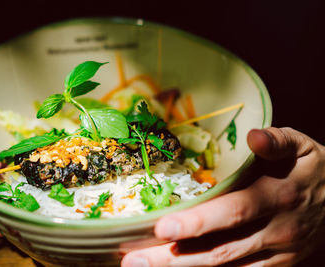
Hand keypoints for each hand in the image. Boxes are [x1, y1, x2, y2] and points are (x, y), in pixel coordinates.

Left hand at [122, 127, 324, 265]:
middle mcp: (276, 231)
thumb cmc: (313, 169)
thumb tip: (254, 135)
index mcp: (278, 197)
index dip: (197, 222)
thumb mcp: (302, 146)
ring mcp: (277, 254)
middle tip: (135, 259)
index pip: (232, 212)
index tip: (160, 228)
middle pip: (221, 249)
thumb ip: (277, 140)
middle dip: (175, 258)